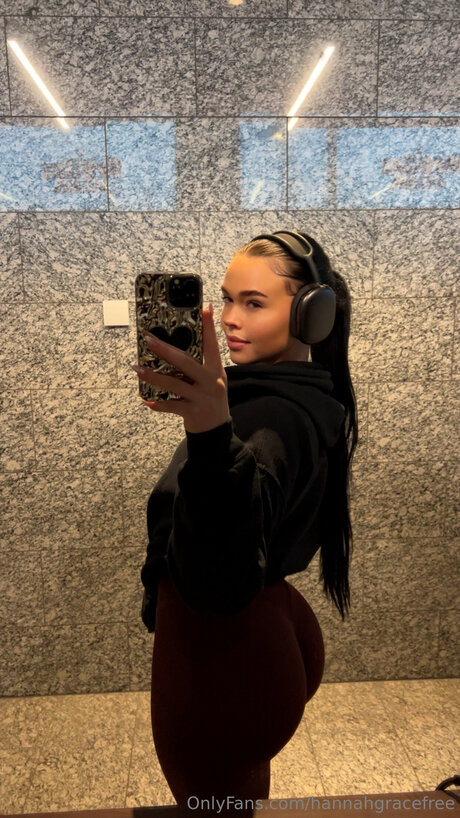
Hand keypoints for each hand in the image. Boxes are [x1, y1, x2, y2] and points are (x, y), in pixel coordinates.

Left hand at [131, 304, 231, 433]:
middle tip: (148, 340)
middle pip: (186, 362)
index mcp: (216, 369)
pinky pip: (171, 405)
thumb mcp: (212, 378)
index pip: (212, 344)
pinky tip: (146, 400)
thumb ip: (201, 362)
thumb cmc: (210, 398)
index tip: (204, 308)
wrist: (216, 430)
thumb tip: (178, 343)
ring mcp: (202, 397)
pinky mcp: (192, 412)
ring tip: (137, 368)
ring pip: (174, 384)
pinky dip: (157, 403)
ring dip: (153, 376)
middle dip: (165, 350)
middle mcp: (211, 381)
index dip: (208, 326)